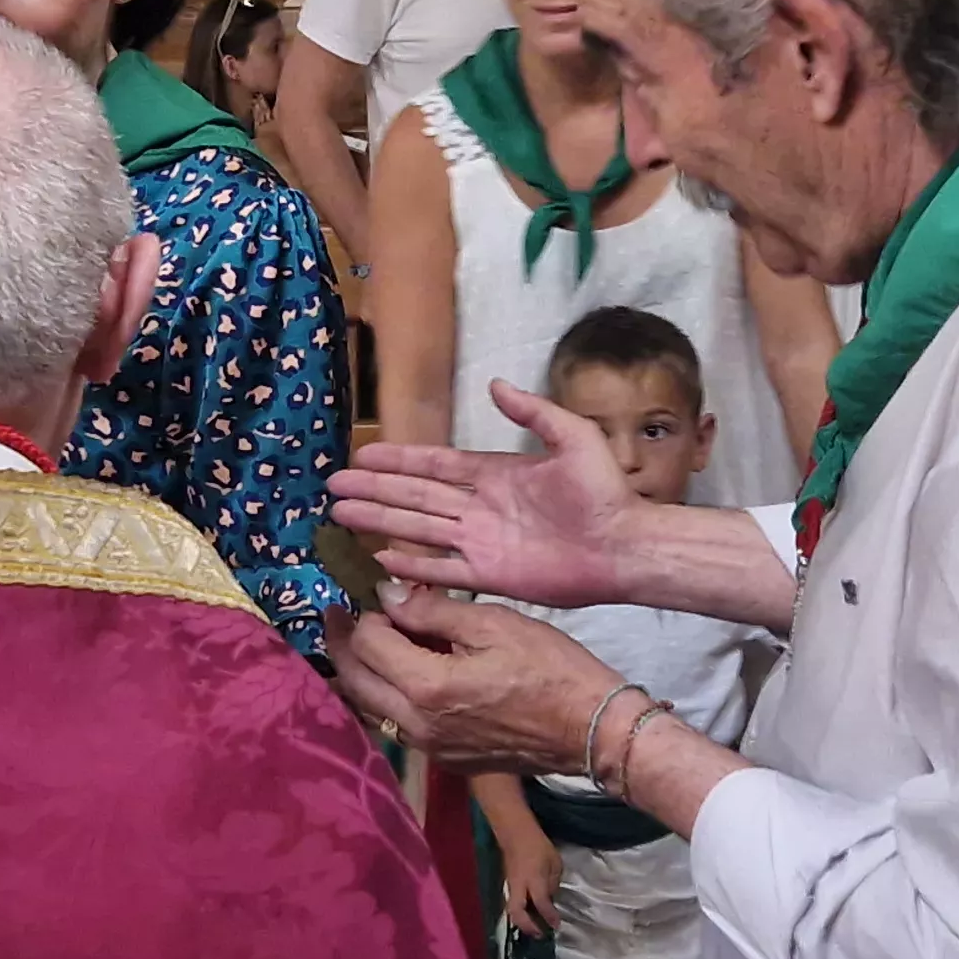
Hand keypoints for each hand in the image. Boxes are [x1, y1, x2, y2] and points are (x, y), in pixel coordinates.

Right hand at [328, 379, 642, 606]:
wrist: (625, 544)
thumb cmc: (604, 491)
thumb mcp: (572, 436)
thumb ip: (533, 411)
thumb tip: (495, 384)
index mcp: (493, 473)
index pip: (434, 465)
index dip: (398, 460)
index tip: (362, 455)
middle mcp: (479, 507)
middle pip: (415, 497)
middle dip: (374, 491)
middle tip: (334, 488)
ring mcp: (481, 542)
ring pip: (418, 530)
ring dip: (380, 522)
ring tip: (341, 517)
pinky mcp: (490, 575)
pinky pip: (442, 571)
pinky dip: (411, 566)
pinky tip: (379, 559)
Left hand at [334, 587, 614, 776]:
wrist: (591, 729)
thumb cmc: (551, 668)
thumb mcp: (494, 623)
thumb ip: (434, 610)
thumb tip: (389, 597)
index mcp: (427, 686)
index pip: (369, 645)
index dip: (365, 615)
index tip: (372, 595)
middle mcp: (417, 725)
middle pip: (356, 683)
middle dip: (342, 645)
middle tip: (336, 616)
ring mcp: (430, 748)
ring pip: (371, 710)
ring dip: (359, 675)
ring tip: (359, 644)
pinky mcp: (446, 760)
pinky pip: (397, 727)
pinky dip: (386, 697)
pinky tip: (397, 676)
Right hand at [499, 827, 563, 936]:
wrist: (515, 834)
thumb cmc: (538, 845)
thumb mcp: (554, 862)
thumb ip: (553, 882)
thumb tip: (550, 896)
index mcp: (534, 879)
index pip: (541, 903)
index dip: (549, 916)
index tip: (556, 926)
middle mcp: (520, 886)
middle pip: (517, 913)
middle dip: (528, 927)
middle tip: (539, 935)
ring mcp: (511, 886)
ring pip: (512, 910)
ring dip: (522, 922)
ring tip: (534, 930)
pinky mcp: (508, 885)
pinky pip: (512, 903)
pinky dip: (520, 913)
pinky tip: (529, 916)